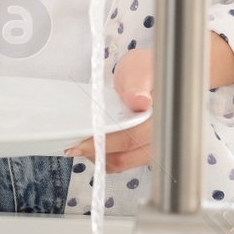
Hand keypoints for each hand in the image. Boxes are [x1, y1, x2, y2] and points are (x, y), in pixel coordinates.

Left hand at [64, 48, 153, 170]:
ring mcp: (152, 149)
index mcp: (163, 118)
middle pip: (124, 157)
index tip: (79, 144)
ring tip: (79, 141)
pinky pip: (120, 161)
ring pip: (120, 163)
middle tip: (70, 145)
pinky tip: (92, 141)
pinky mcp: (142, 153)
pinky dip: (103, 154)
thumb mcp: (141, 70)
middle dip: (95, 151)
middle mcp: (161, 139)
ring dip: (97, 154)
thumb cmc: (147, 70)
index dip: (104, 142)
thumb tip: (140, 102)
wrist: (150, 75)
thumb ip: (138, 85)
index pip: (132, 138)